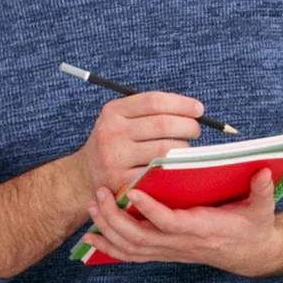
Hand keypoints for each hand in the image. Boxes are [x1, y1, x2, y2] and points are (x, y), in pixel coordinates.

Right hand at [71, 92, 203, 191]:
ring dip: (184, 148)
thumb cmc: (115, 143)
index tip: (198, 109)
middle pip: (163, 124)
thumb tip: (192, 109)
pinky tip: (177, 165)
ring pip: (165, 150)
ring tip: (185, 148)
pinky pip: (159, 172)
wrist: (84, 175)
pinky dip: (174, 168)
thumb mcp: (119, 119)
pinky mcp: (122, 180)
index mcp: (113, 111)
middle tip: (195, 130)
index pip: (154, 101)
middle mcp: (112, 132)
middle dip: (189, 126)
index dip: (182, 103)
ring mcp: (116, 158)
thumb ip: (149, 111)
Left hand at [83, 168, 282, 277]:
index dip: (149, 209)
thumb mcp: (262, 209)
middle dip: (115, 217)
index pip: (170, 222)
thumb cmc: (254, 226)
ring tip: (92, 204)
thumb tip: (264, 171)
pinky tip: (92, 235)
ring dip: (108, 228)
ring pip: (131, 247)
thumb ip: (262, 190)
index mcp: (202, 229)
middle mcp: (182, 243)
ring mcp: (172, 250)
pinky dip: (110, 246)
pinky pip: (132, 254)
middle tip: (100, 193)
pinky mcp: (166, 252)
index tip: (132, 191)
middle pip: (140, 237)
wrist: (250, 253)